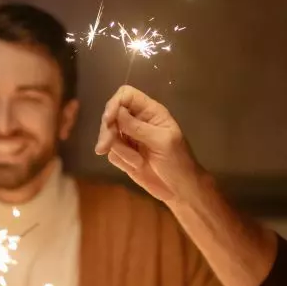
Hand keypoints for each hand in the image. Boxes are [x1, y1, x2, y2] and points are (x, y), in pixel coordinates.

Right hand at [94, 86, 202, 206]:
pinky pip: (112, 153)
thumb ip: (138, 127)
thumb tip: (116, 112)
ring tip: (138, 162)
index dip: (114, 104)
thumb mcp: (162, 142)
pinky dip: (122, 160)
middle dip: (108, 130)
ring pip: (109, 135)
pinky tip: (137, 167)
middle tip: (106, 146)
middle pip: (111, 114)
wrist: (180, 190)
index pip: (126, 95)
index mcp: (150, 112)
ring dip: (120, 150)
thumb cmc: (178, 162)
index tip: (109, 120)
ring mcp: (130, 138)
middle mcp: (137, 121)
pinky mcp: (124, 155)